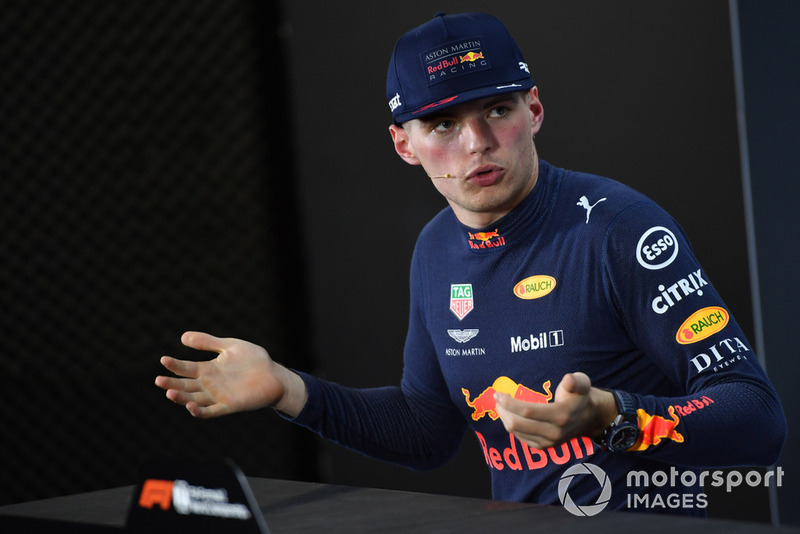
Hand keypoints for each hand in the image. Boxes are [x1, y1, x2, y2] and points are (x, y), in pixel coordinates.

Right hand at [155, 331, 306, 417]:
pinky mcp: (229, 406)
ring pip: (193, 399)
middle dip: (171, 383)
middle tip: (159, 380)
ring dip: (181, 397)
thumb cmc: (253, 360)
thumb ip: (208, 342)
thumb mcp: (230, 346)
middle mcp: (210, 384)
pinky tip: (190, 406)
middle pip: (186, 385)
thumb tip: (182, 337)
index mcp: (209, 369)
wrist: (275, 375)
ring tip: (169, 392)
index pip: (186, 368)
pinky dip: (199, 411)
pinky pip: (210, 412)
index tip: (163, 360)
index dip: (174, 365)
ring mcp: (218, 396)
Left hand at [493, 372, 615, 449]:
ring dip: (504, 417)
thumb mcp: (582, 383)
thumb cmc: (580, 396)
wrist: (589, 418)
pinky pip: (520, 437)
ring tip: (502, 405)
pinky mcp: (543, 447)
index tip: (498, 393)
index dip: (509, 403)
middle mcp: (554, 432)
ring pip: (515, 431)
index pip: (527, 411)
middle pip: (517, 424)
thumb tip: (568, 380)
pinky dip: (512, 426)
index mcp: (560, 415)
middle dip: (502, 410)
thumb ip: (575, 381)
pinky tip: (511, 415)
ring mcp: (548, 442)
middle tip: (497, 398)